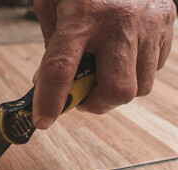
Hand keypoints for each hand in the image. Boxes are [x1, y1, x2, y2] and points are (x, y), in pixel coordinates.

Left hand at [32, 0, 175, 128]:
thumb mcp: (53, 2)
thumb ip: (51, 42)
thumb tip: (46, 82)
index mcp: (82, 14)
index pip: (61, 69)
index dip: (50, 101)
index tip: (42, 121)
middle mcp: (118, 22)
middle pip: (115, 90)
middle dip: (96, 104)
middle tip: (82, 98)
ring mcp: (148, 24)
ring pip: (139, 87)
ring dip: (116, 91)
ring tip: (103, 75)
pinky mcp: (167, 25)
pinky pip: (154, 69)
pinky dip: (135, 74)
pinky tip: (122, 58)